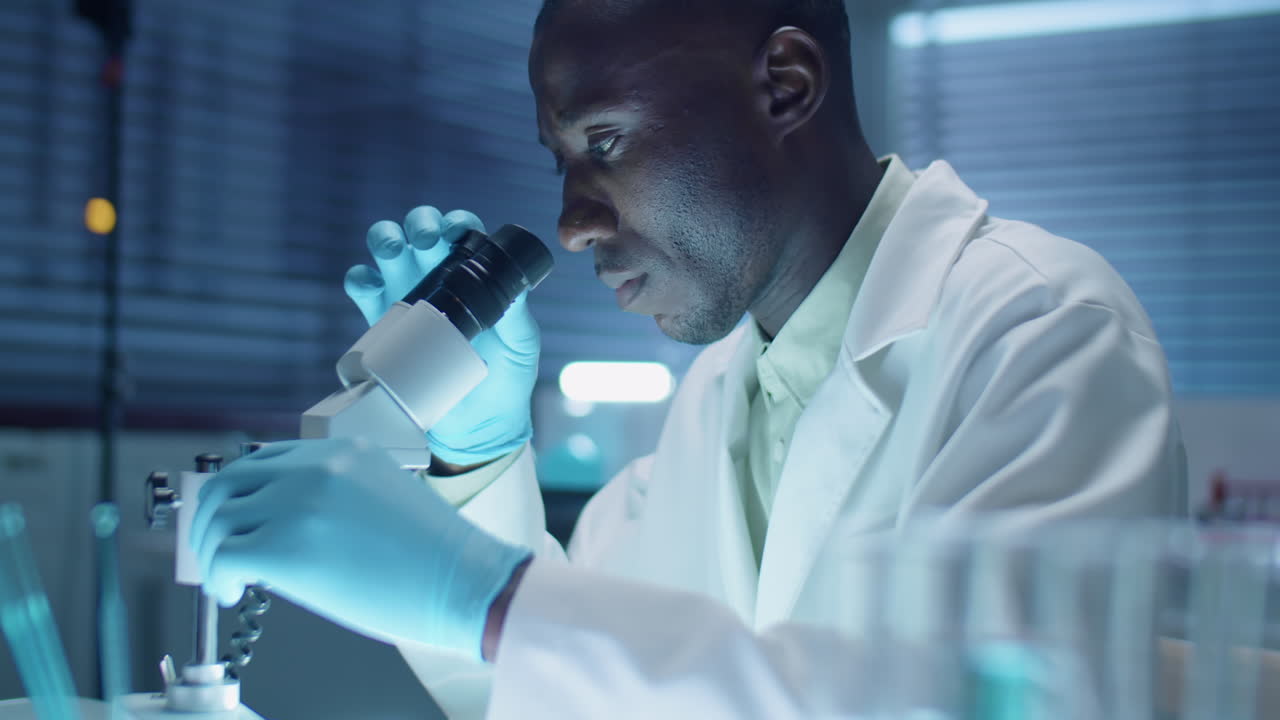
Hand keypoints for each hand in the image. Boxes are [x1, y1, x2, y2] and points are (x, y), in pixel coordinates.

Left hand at [189, 438, 530, 658]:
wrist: (466, 581)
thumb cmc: (434, 558)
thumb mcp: (383, 498)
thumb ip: (332, 495)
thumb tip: (279, 527)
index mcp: (342, 452)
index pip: (263, 459)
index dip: (238, 494)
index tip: (234, 521)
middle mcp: (316, 468)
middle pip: (228, 482)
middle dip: (210, 520)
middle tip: (215, 551)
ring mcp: (299, 504)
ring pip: (219, 519)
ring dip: (212, 552)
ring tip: (228, 580)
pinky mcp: (287, 548)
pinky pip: (224, 558)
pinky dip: (217, 579)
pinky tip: (233, 592)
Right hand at [343, 207, 539, 466]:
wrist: (477, 427)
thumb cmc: (507, 379)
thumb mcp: (522, 345)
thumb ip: (518, 318)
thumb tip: (515, 289)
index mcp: (474, 275)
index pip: (462, 234)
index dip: (456, 223)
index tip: (458, 232)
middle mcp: (439, 278)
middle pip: (421, 232)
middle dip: (421, 224)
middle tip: (429, 242)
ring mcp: (409, 298)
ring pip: (388, 250)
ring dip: (387, 239)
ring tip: (396, 252)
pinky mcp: (384, 325)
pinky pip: (363, 289)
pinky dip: (359, 278)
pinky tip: (369, 283)